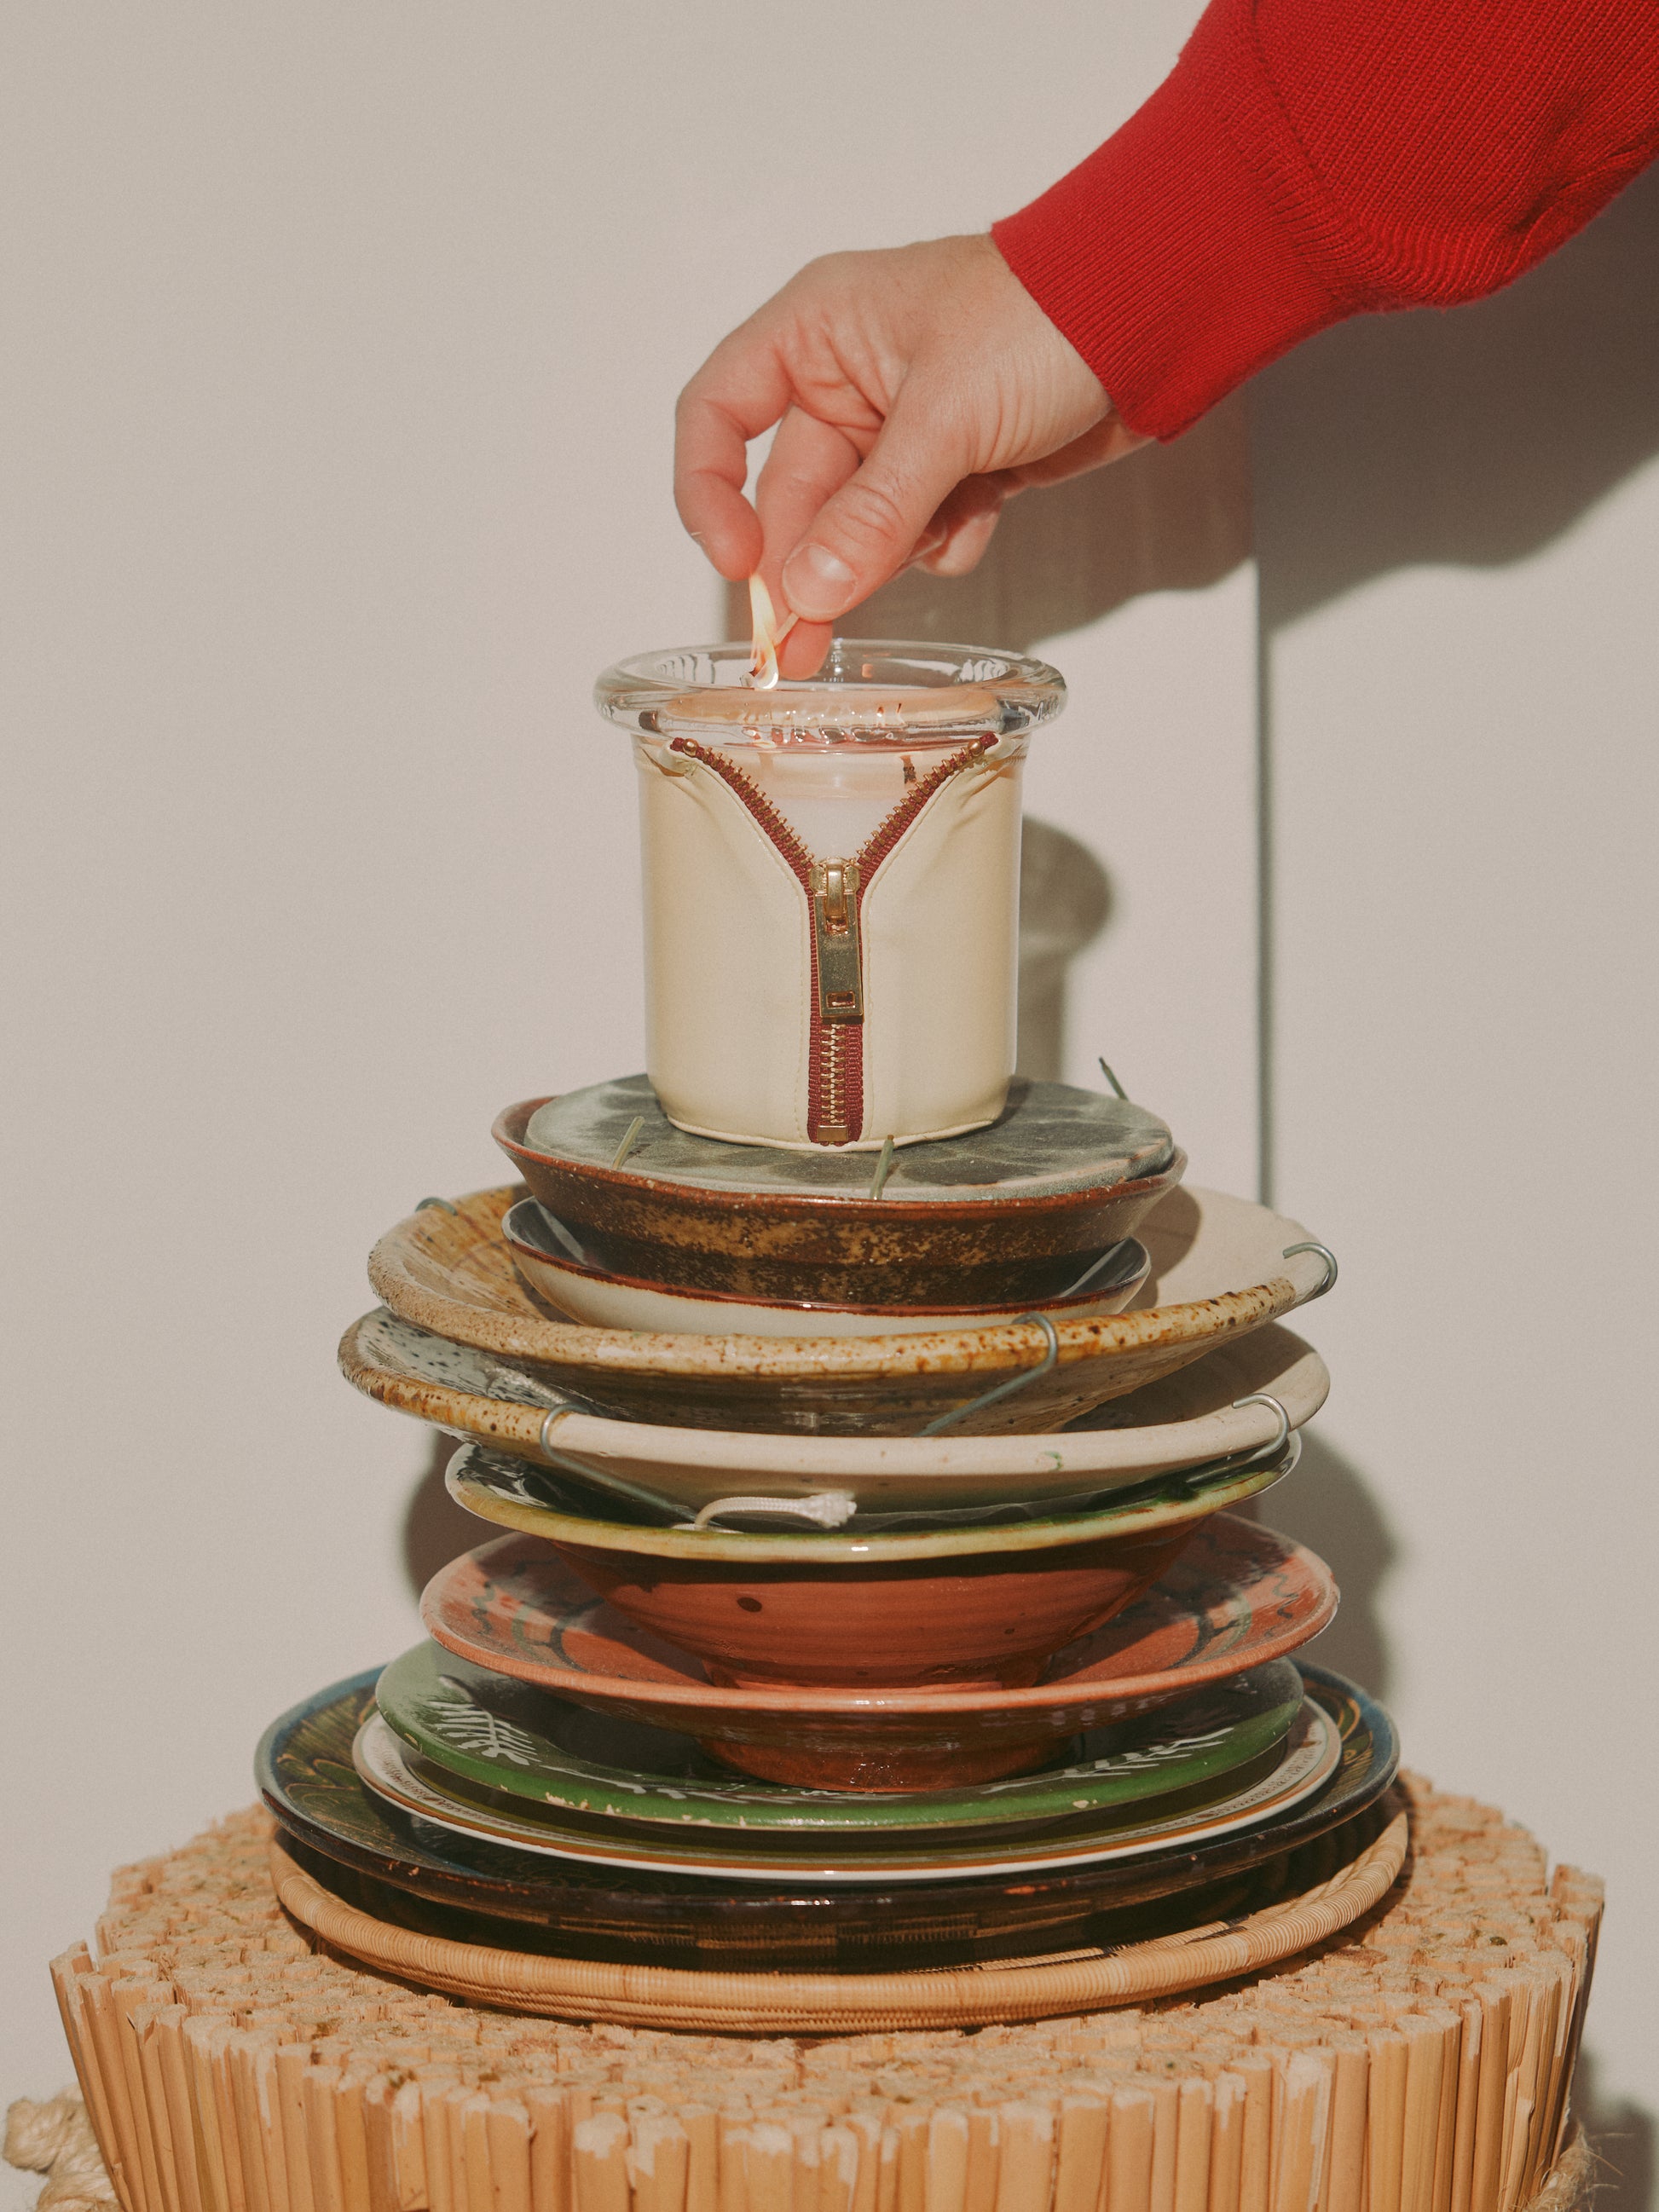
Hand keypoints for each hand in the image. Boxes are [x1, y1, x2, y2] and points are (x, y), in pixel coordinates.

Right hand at [674, 234, 1146, 674]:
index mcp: (815, 333)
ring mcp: (899, 432)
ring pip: (854, 530)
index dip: (709, 494)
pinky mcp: (953, 470)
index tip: (736, 565)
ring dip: (889, 554)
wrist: (1156, 314)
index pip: (716, 415)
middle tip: (800, 651)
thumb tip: (806, 591)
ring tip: (941, 528)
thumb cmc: (1048, 312)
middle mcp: (845, 381)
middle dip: (804, 570)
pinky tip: (985, 512)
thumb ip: (871, 513)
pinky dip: (944, 543)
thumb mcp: (944, 416)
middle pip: (788, 498)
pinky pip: (916, 537)